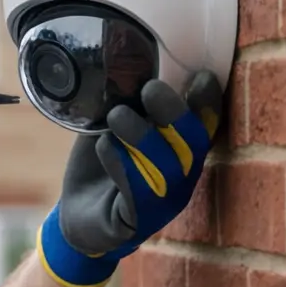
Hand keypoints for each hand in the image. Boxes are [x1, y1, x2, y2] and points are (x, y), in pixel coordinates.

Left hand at [38, 70, 223, 286]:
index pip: (204, 125)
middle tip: (151, 88)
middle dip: (175, 113)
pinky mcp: (139, 220)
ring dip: (142, 136)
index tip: (200, 76)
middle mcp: (180, 176)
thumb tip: (120, 66)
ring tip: (117, 115)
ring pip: (167, 166)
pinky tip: (104, 146)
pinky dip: (121, 164)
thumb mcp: (111, 131)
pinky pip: (138, 192)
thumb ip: (123, 105)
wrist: (78, 218)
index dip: (207, 102)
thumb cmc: (100, 168)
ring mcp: (164, 201)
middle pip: (192, 144)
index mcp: (180, 150)